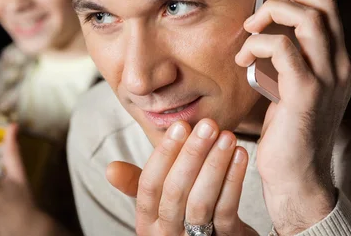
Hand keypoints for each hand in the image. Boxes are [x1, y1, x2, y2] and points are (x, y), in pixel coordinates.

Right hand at [107, 119, 256, 235]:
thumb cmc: (184, 215)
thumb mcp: (158, 202)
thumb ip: (138, 183)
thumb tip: (110, 169)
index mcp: (147, 222)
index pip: (149, 185)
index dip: (164, 155)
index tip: (180, 126)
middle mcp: (167, 234)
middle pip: (175, 191)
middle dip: (192, 154)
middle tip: (208, 125)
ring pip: (201, 201)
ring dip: (215, 164)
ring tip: (227, 136)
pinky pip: (226, 210)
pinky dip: (234, 180)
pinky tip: (240, 156)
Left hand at [235, 0, 350, 234]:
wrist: (296, 174)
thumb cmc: (287, 126)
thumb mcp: (285, 80)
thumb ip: (280, 49)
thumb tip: (262, 21)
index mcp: (335, 58)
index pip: (325, 4)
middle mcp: (339, 64)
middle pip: (321, 2)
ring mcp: (327, 78)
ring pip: (308, 18)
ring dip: (271, 13)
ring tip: (248, 29)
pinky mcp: (307, 93)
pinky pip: (285, 49)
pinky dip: (259, 45)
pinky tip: (244, 59)